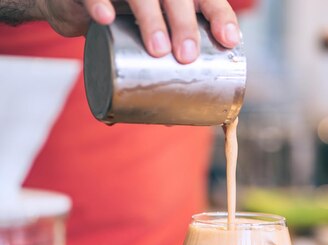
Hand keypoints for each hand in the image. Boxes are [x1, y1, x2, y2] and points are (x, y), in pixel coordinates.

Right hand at [37, 0, 239, 63]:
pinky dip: (98, 4)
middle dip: (186, 25)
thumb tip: (170, 121)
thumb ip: (157, 72)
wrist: (71, 3)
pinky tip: (105, 18)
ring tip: (158, 50)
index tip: (228, 40)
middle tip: (187, 56)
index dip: (220, 16)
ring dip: (152, 19)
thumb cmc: (120, 24)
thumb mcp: (142, 40)